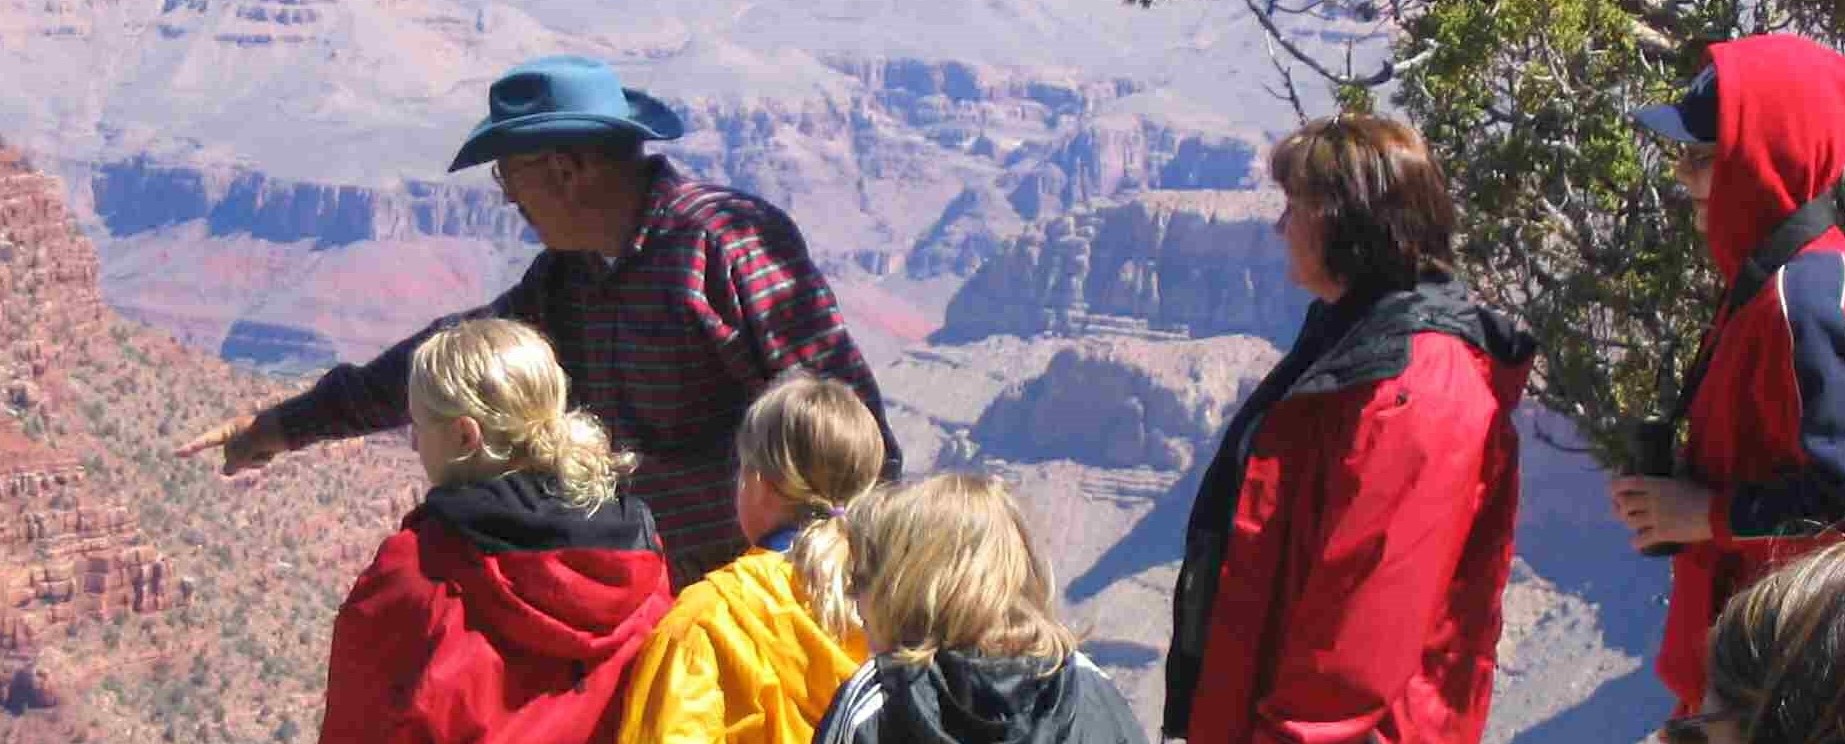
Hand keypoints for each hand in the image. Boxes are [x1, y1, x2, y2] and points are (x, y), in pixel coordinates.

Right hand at [174, 411, 288, 475]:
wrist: (294, 426)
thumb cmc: (268, 432)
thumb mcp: (248, 446)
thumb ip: (233, 460)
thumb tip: (226, 471)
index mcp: (230, 429)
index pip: (207, 440)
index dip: (192, 447)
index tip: (177, 453)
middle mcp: (237, 436)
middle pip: (230, 457)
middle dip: (243, 458)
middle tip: (257, 447)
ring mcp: (249, 443)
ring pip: (244, 463)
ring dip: (256, 460)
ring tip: (267, 447)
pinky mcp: (260, 448)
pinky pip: (256, 462)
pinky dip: (263, 459)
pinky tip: (272, 451)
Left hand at [1609, 476, 1716, 550]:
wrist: (1717, 513)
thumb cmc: (1703, 493)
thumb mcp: (1683, 479)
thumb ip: (1671, 474)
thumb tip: (1671, 460)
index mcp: (1656, 484)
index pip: (1626, 483)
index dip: (1615, 488)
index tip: (1613, 492)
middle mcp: (1651, 500)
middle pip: (1624, 504)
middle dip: (1619, 508)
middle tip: (1622, 511)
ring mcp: (1655, 517)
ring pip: (1629, 521)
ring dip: (1629, 523)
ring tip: (1635, 523)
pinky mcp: (1662, 533)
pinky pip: (1640, 540)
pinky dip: (1636, 542)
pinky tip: (1638, 542)